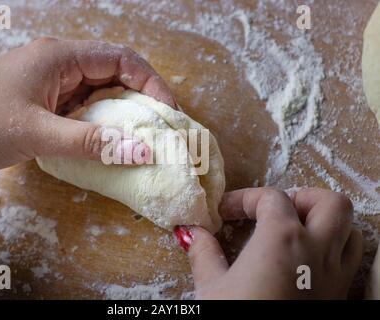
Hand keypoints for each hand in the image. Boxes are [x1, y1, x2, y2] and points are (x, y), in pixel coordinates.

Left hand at [0, 38, 174, 181]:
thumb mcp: (38, 133)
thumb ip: (92, 143)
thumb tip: (143, 151)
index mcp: (61, 57)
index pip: (121, 59)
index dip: (151, 83)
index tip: (168, 112)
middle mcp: (60, 66)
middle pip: (114, 75)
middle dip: (140, 100)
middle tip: (160, 130)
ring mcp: (52, 85)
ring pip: (100, 94)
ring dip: (121, 115)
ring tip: (141, 140)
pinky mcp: (45, 104)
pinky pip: (83, 110)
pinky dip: (100, 125)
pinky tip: (109, 144)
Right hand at [175, 187, 362, 298]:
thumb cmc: (237, 316)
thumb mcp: (212, 287)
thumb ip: (203, 252)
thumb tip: (193, 234)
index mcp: (282, 238)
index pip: (271, 198)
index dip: (244, 198)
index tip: (225, 211)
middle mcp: (316, 250)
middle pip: (330, 202)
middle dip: (302, 197)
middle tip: (275, 210)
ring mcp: (334, 274)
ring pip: (350, 229)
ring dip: (326, 221)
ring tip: (295, 230)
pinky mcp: (339, 296)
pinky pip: (349, 259)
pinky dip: (334, 248)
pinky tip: (305, 262)